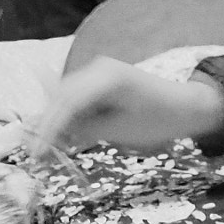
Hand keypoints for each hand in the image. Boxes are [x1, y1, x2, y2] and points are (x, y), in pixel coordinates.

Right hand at [32, 57, 223, 156]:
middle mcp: (98, 67)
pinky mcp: (99, 81)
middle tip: (37, 156)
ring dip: (55, 123)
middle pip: (61, 96)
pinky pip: (75, 98)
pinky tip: (63, 139)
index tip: (37, 153)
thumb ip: (87, 130)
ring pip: (64, 97)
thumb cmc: (159, 119)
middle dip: (47, 126)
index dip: (49, 128)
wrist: (186, 106)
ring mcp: (97, 72)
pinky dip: (67, 118)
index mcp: (107, 77)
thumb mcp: (121, 130)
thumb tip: (55, 138)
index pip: (67, 102)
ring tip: (47, 152)